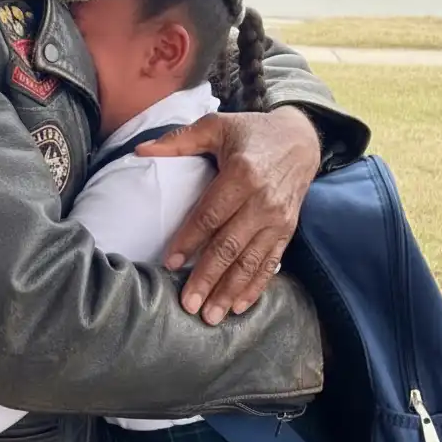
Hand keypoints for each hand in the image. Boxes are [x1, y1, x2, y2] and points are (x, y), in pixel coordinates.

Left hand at [135, 105, 320, 325]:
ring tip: (210, 315)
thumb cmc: (251, 132)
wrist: (301, 139)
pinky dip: (256, 287)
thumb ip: (179, 141)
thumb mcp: (216, 126)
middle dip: (207, 278)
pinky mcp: (288, 229)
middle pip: (229, 245)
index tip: (170, 263)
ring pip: (250, 261)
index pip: (210, 214)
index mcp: (242, 174)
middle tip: (187, 304)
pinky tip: (239, 306)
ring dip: (229, 291)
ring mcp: (277, 218)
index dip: (188, 240)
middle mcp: (262, 200)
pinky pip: (270, 263)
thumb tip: (140, 149)